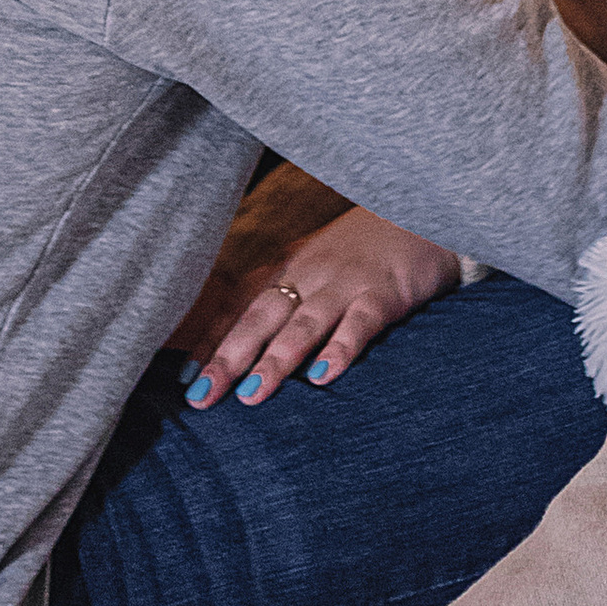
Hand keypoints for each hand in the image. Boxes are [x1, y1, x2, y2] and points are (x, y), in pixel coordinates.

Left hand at [176, 206, 459, 411]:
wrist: (422, 207)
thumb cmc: (362, 247)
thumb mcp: (315, 263)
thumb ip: (281, 293)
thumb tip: (236, 339)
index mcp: (288, 267)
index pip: (238, 304)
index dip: (210, 339)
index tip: (184, 377)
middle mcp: (309, 273)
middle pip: (261, 316)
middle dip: (228, 357)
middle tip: (200, 398)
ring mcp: (346, 282)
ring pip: (304, 322)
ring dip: (276, 360)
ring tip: (251, 396)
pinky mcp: (385, 292)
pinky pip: (360, 322)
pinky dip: (341, 349)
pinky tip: (323, 377)